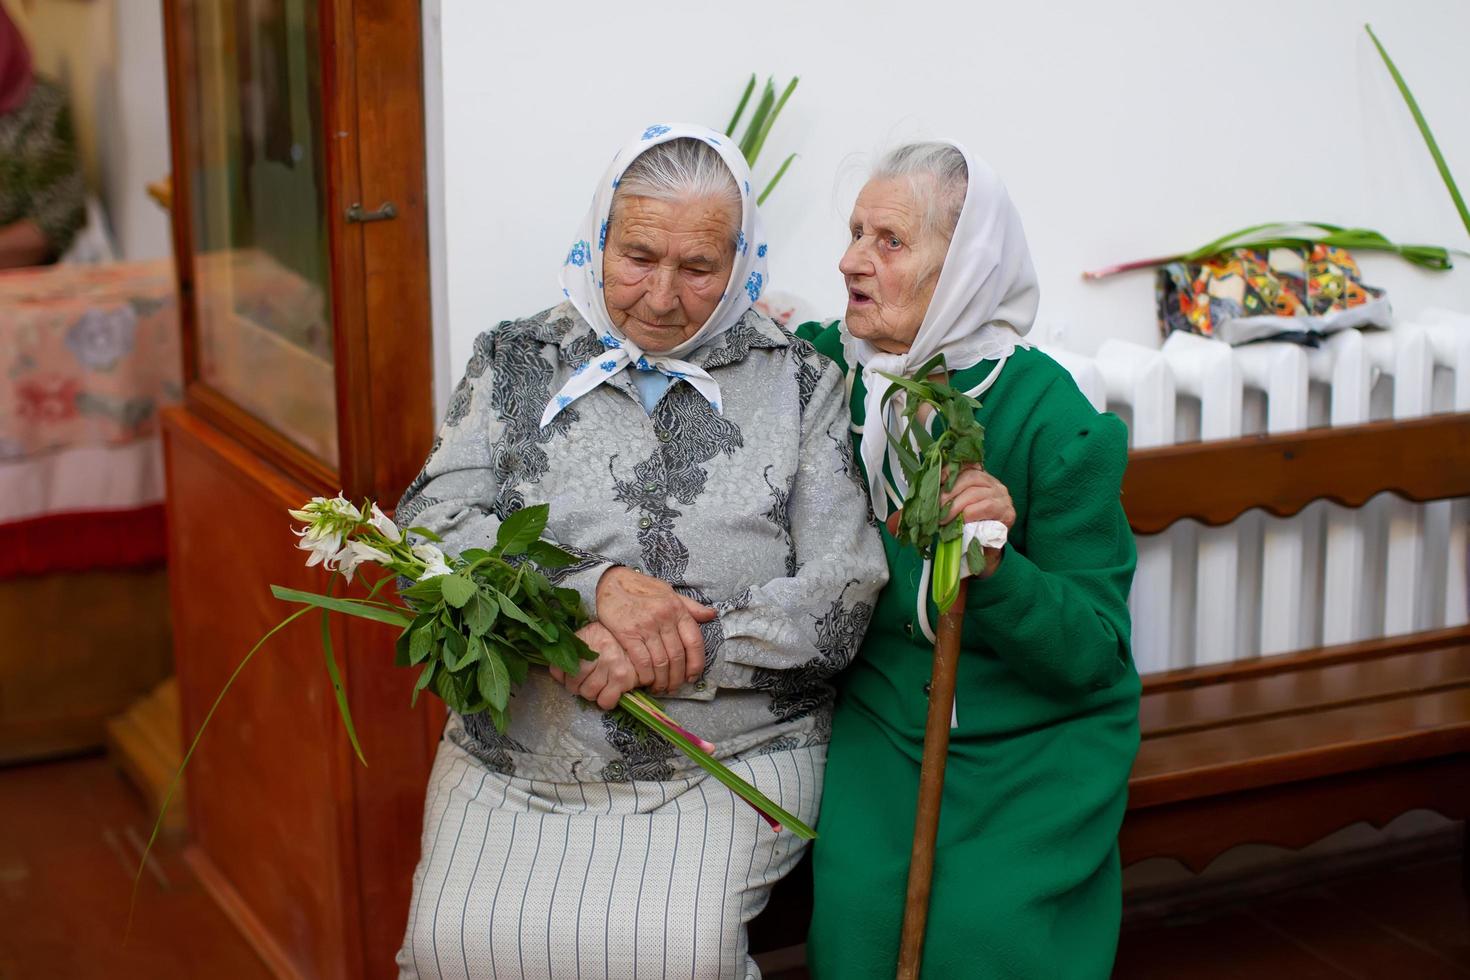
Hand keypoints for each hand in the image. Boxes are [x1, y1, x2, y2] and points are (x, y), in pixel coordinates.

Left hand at [548, 622, 638, 709]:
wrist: (642, 637)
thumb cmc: (614, 638)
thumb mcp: (591, 635)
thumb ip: (575, 651)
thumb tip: (559, 673)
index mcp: (585, 640)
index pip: (558, 668)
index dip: (561, 677)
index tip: (568, 677)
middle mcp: (596, 652)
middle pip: (572, 683)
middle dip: (576, 686)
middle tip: (586, 682)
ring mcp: (611, 666)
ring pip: (588, 693)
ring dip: (591, 693)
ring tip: (599, 685)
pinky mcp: (624, 678)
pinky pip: (606, 701)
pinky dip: (605, 701)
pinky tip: (609, 692)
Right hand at [593, 566, 715, 692]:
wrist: (612, 581)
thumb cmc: (643, 588)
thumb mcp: (670, 592)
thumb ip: (691, 606)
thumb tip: (711, 615)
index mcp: (678, 610)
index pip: (694, 642)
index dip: (696, 663)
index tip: (692, 676)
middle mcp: (664, 618)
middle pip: (677, 656)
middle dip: (677, 677)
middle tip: (673, 687)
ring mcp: (646, 626)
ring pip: (660, 662)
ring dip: (662, 680)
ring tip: (660, 687)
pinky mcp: (627, 634)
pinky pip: (642, 661)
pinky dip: (646, 675)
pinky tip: (646, 680)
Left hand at [885, 464, 1012, 576]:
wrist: (984, 552)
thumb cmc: (963, 529)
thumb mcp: (944, 516)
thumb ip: (925, 512)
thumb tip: (896, 521)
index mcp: (977, 477)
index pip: (964, 464)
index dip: (949, 469)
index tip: (935, 478)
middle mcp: (992, 483)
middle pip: (969, 478)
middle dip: (948, 493)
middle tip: (936, 509)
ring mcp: (1002, 496)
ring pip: (977, 492)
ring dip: (957, 506)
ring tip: (945, 519)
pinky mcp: (1007, 512)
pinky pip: (988, 507)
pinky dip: (972, 514)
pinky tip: (963, 521)